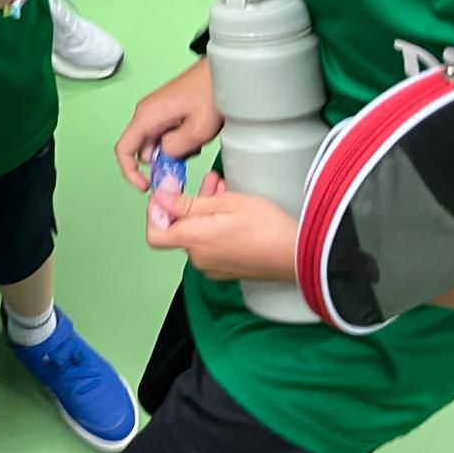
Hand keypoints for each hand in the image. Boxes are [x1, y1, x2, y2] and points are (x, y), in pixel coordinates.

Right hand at [113, 60, 222, 191]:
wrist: (226, 71)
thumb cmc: (212, 91)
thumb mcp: (198, 130)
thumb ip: (176, 149)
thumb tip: (165, 156)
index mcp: (147, 116)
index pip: (124, 150)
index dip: (130, 173)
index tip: (145, 186)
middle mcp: (147, 112)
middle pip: (142, 149)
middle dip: (162, 161)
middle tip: (187, 161)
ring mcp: (157, 111)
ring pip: (157, 143)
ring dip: (175, 150)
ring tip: (198, 140)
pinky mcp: (168, 110)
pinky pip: (167, 134)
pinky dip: (181, 141)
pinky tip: (199, 133)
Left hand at [146, 175, 297, 281]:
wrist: (298, 254)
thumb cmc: (266, 227)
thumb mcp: (224, 203)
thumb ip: (187, 202)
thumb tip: (159, 198)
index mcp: (193, 240)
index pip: (155, 233)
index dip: (155, 212)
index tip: (167, 194)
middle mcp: (199, 258)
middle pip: (179, 229)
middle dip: (189, 202)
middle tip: (205, 183)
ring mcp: (214, 266)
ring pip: (197, 233)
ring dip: (205, 210)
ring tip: (222, 189)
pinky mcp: (228, 269)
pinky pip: (211, 244)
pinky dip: (215, 226)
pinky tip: (231, 210)